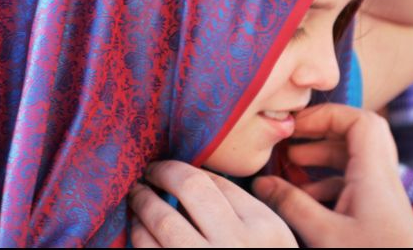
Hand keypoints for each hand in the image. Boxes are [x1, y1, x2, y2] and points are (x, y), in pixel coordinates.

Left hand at [129, 161, 297, 247]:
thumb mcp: (275, 245)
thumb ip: (251, 216)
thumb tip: (206, 181)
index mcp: (265, 229)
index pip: (220, 183)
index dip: (192, 171)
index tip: (177, 170)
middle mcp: (235, 245)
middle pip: (190, 187)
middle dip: (163, 173)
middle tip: (150, 171)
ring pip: (162, 220)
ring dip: (142, 203)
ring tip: (136, 196)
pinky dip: (138, 236)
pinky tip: (137, 230)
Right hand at [252, 103, 412, 247]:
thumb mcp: (325, 235)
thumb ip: (292, 206)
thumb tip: (262, 182)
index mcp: (374, 174)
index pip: (359, 120)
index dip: (326, 115)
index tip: (296, 126)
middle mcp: (383, 178)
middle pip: (357, 135)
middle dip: (321, 132)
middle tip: (292, 140)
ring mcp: (382, 195)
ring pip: (354, 160)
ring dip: (322, 159)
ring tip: (291, 167)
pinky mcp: (379, 213)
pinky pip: (354, 182)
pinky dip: (328, 182)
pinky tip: (305, 199)